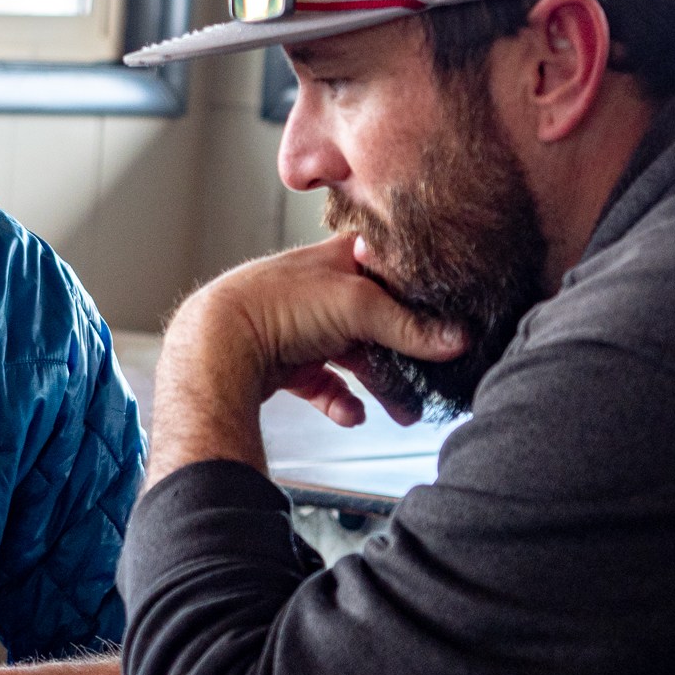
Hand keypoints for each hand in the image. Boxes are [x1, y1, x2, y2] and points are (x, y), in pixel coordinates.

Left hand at [186, 234, 466, 419]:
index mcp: (338, 258)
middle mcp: (320, 290)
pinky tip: (352, 415)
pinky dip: (340, 400)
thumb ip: (408, 325)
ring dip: (380, 386)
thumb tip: (458, 339)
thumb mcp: (356, 305)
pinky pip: (322, 384)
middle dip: (406, 356)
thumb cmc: (277, 304)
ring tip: (404, 413)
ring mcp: (301, 326)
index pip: (393, 269)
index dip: (421, 293)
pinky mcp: (284, 361)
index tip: (451, 321)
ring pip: (352, 357)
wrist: (217, 342)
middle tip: (431, 382)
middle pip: (378, 322)